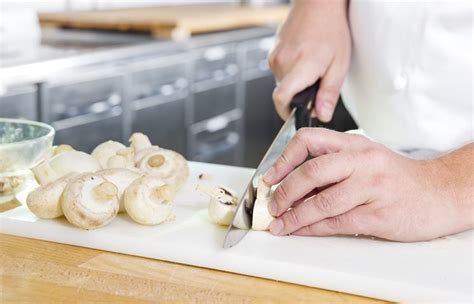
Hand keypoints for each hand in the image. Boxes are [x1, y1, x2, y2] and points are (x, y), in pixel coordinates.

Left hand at [263, 128, 473, 241]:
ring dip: (294, 216)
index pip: (308, 140)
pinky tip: (301, 231)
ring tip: (280, 224)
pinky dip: (313, 228)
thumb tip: (292, 186)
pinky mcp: (378, 214)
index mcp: (354, 144)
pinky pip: (337, 223)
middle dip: (284, 192)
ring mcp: (371, 187)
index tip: (270, 177)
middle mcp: (362, 161)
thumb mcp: (365, 159)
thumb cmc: (397, 178)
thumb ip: (332, 167)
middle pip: (311, 172)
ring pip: (322, 202)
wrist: (440, 193)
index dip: (283, 159)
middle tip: (272, 205)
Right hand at [268, 0, 350, 121]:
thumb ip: (329, 93)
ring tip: (312, 67)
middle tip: (316, 83)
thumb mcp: (339, 64)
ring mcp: (275, 57)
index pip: (281, 99)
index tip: (296, 115)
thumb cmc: (331, 30)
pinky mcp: (272, 52)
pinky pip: (280, 72)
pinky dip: (291, 72)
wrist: (318, 4)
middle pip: (284, 94)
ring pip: (282, 83)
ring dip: (295, 83)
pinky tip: (304, 59)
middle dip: (298, 96)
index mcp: (301, 66)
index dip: (286, 113)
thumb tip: (322, 115)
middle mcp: (283, 62)